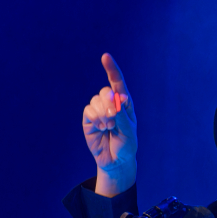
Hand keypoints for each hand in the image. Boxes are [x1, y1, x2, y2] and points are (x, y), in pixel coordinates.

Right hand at [82, 53, 136, 195]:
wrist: (116, 161)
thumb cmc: (127, 145)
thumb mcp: (129, 131)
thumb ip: (121, 115)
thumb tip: (115, 98)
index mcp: (124, 103)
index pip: (117, 82)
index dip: (111, 69)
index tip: (105, 56)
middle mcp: (110, 104)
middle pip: (104, 91)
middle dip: (108, 103)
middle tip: (113, 117)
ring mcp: (98, 111)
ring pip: (95, 102)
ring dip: (103, 114)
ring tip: (109, 127)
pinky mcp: (89, 120)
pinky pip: (88, 111)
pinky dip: (95, 119)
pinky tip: (101, 128)